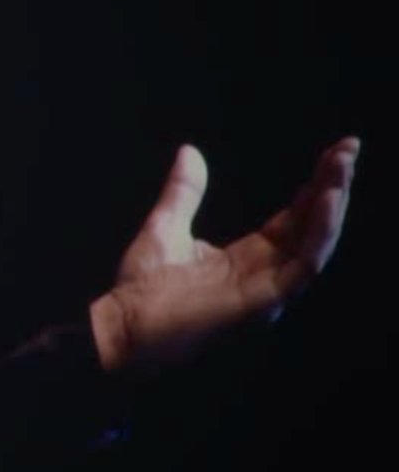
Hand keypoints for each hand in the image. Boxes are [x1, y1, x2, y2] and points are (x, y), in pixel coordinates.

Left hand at [90, 137, 359, 374]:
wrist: (122, 324)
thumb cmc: (141, 287)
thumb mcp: (166, 225)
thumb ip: (183, 192)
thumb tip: (189, 151)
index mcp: (248, 258)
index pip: (293, 218)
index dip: (314, 186)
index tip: (334, 152)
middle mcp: (265, 274)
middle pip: (310, 227)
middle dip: (333, 187)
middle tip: (350, 148)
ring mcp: (267, 290)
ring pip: (315, 244)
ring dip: (332, 205)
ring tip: (342, 168)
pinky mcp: (262, 302)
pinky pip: (301, 267)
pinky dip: (318, 235)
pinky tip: (326, 202)